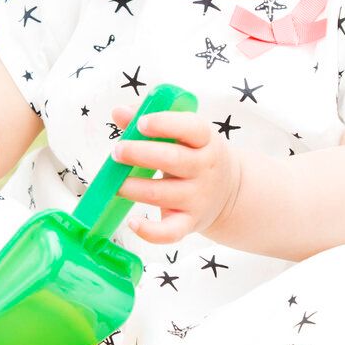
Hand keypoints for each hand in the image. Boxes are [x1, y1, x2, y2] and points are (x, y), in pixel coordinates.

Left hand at [107, 102, 241, 243]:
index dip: (165, 124)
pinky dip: (149, 232)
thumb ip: (151, 119)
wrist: (230, 192)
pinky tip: (132, 222)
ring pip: (161, 194)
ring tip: (114, 183)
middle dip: (139, 154)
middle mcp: (204, 169)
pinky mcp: (189, 222)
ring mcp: (197, 198)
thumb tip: (119, 112)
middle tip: (117, 152)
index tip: (141, 123)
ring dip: (132, 187)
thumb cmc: (195, 154)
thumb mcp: (184, 132)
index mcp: (205, 140)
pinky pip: (169, 233)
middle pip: (172, 160)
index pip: (191, 128)